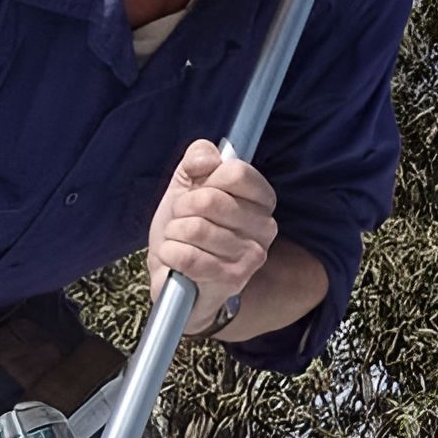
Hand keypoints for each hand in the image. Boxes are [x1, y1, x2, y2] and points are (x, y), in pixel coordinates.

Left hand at [149, 141, 278, 319]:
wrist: (176, 274)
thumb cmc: (186, 225)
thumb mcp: (188, 182)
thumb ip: (198, 157)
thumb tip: (206, 160)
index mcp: (262, 198)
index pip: (235, 172)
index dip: (205, 179)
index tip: (198, 191)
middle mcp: (266, 227)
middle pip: (211, 200)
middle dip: (182, 208)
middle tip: (182, 219)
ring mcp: (252, 256)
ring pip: (197, 229)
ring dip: (175, 233)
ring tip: (180, 240)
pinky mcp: (233, 280)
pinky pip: (189, 257)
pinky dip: (171, 254)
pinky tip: (174, 257)